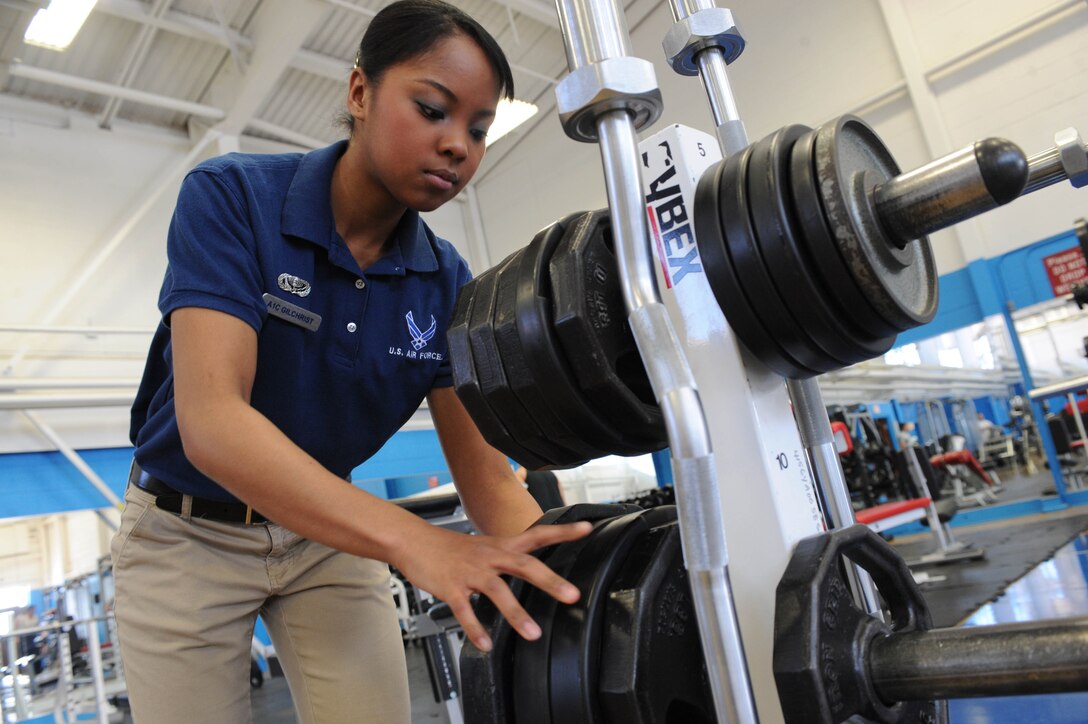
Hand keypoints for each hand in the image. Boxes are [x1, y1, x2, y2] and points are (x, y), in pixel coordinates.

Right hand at [391, 521, 592, 651]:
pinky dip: (475, 628)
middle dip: (550, 581)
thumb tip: (529, 568)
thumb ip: (507, 557)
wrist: (413, 541)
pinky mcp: (451, 587)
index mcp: (500, 546)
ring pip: (498, 591)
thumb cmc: (449, 547)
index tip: (587, 529)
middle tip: (572, 595)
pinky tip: (485, 643)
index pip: (537, 534)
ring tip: (532, 634)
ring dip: (516, 613)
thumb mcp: (483, 546)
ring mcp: (470, 572)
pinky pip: (465, 610)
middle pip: (525, 565)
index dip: (563, 531)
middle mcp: (489, 556)